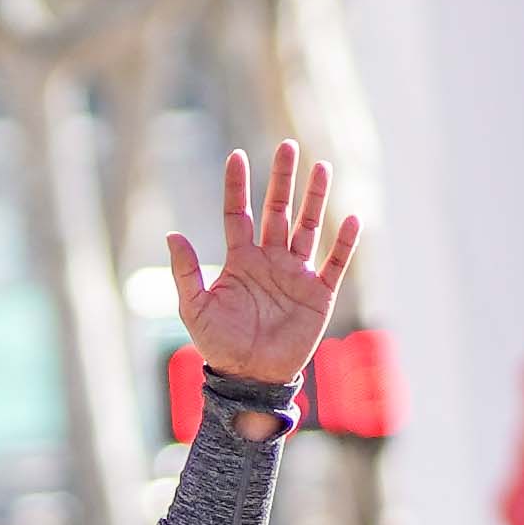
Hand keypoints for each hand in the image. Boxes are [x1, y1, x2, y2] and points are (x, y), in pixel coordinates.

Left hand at [166, 146, 362, 416]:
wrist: (251, 377)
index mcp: (241, 259)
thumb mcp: (195, 308)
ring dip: (314, 198)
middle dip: (283, 179)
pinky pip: (334, 262)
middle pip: (278, 210)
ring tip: (321, 167)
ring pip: (308, 227)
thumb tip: (173, 235)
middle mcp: (270, 259)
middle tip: (288, 147)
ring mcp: (296, 274)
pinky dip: (344, 242)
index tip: (236, 155)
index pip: (240, 213)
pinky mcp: (319, 293)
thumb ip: (186, 272)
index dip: (237, 185)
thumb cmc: (220, 344)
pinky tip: (351, 217)